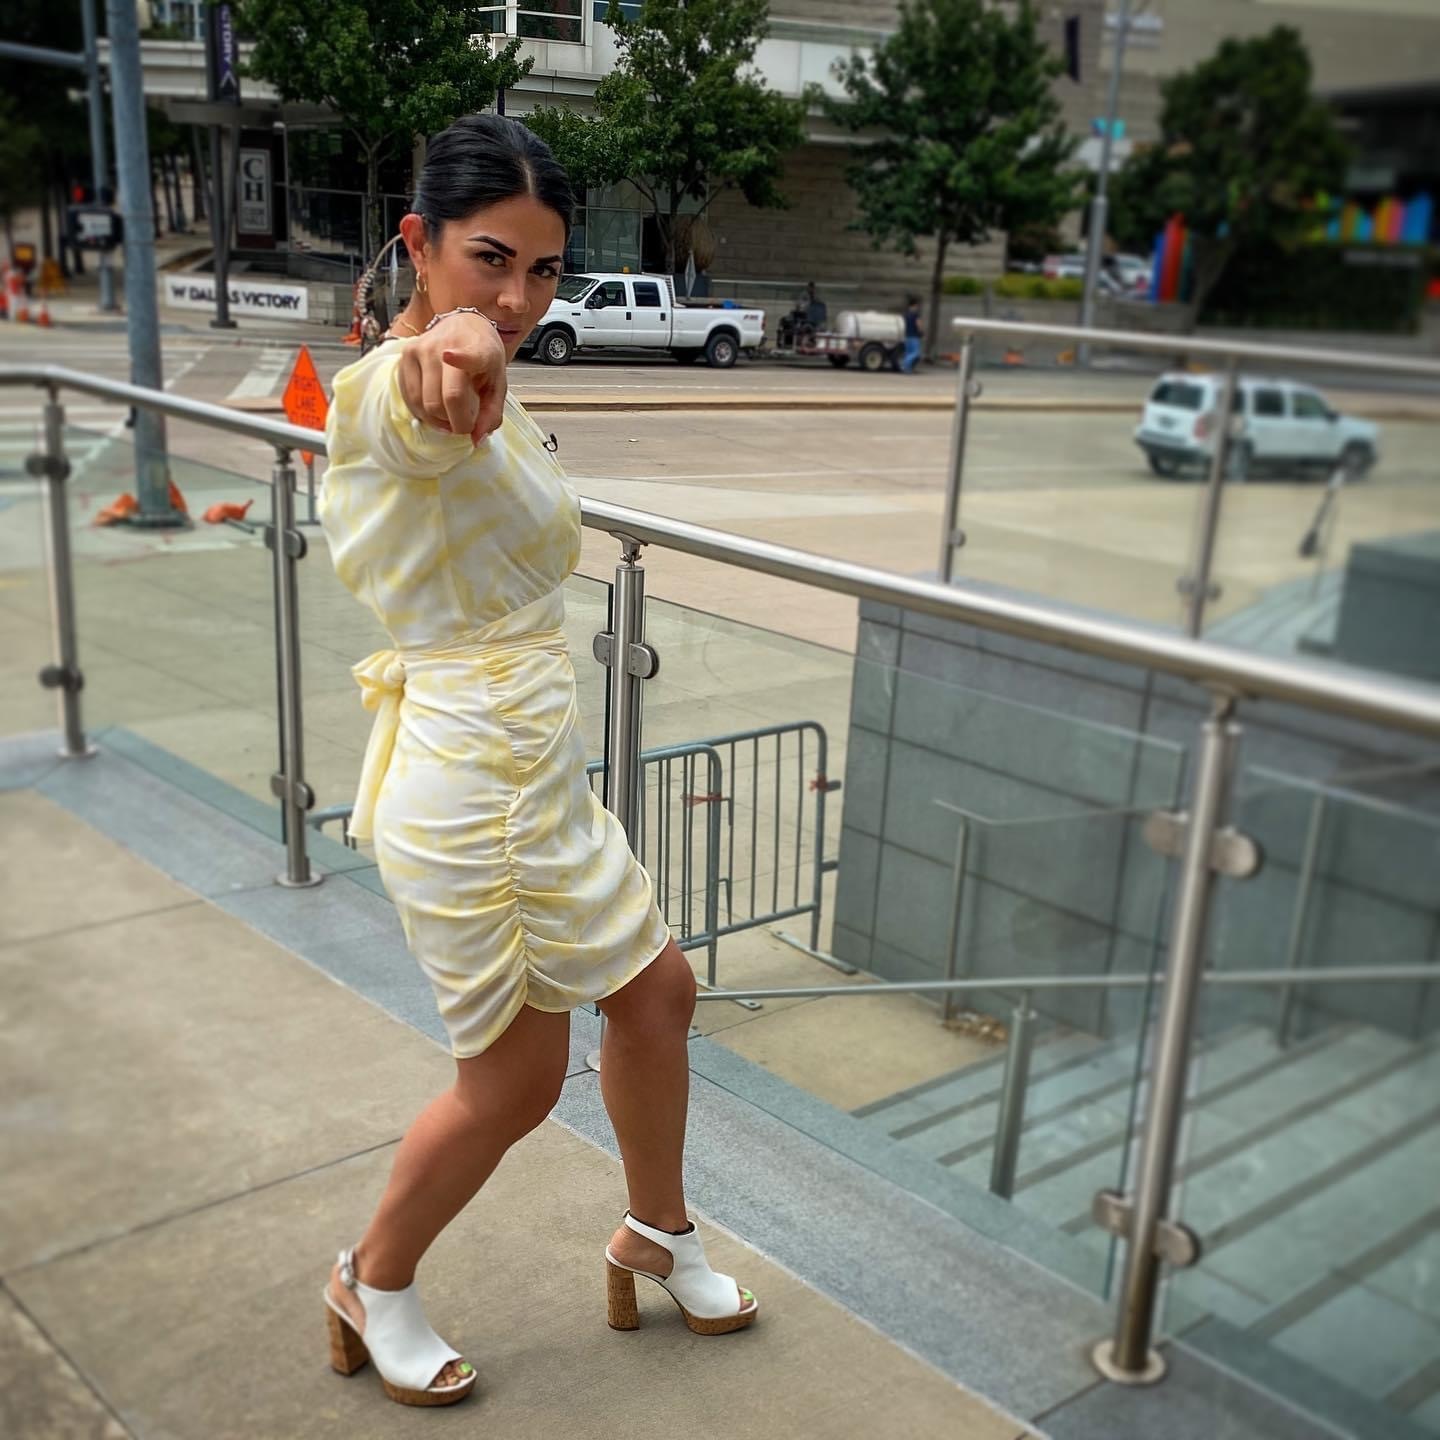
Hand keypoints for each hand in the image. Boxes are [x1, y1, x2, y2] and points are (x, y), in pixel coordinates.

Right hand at [396, 311, 506, 443]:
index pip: (469, 355)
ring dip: (439, 420)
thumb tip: (475, 439)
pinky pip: (410, 397)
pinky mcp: (406, 355)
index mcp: (478, 349)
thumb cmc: (483, 360)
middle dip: (457, 422)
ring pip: (425, 402)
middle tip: (465, 423)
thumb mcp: (497, 384)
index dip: (461, 359)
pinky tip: (435, 412)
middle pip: (445, 398)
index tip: (449, 356)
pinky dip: (423, 413)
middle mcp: (445, 344)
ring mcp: (422, 348)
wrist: (464, 327)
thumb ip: (492, 413)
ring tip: (450, 417)